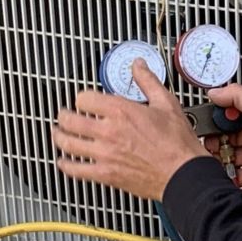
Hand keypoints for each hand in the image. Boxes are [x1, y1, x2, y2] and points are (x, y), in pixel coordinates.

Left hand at [52, 62, 203, 201]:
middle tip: (64, 115)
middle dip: (64, 115)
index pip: (84, 98)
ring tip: (58, 134)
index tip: (84, 101)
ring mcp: (103, 154)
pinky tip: (63, 162)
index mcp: (120, 111)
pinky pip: (75, 170)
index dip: (82, 98)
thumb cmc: (177, 143)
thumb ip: (147, 81)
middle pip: (69, 119)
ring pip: (67, 143)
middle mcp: (107, 132)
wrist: (183, 174)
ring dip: (59, 137)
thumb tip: (138, 66)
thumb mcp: (166, 104)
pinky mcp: (105, 174)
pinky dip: (65, 164)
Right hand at [207, 83, 241, 204]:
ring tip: (214, 170)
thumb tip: (216, 92)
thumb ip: (238, 97)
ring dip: (221, 172)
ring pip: (232, 172)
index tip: (206, 135)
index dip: (217, 134)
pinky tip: (225, 185)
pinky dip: (233, 190)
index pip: (229, 132)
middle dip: (215, 154)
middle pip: (228, 152)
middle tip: (207, 154)